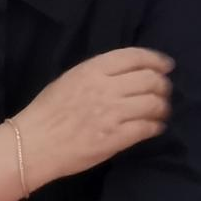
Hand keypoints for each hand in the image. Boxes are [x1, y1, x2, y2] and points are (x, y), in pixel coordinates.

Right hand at [14, 47, 172, 187]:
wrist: (34, 143)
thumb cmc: (47, 110)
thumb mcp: (69, 79)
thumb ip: (96, 73)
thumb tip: (127, 74)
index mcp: (92, 69)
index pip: (134, 56)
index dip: (156, 59)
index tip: (166, 65)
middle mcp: (105, 88)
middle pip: (149, 80)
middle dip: (163, 85)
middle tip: (165, 91)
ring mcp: (112, 113)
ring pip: (153, 104)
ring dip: (163, 107)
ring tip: (162, 111)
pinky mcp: (115, 138)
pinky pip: (146, 128)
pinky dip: (156, 127)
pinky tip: (156, 127)